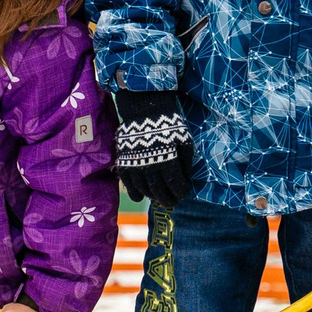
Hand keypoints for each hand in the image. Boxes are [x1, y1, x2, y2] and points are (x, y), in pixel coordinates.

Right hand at [112, 89, 192, 207]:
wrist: (145, 108)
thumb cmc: (170, 124)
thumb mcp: (185, 141)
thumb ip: (186, 162)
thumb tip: (187, 179)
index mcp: (169, 161)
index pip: (176, 185)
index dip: (181, 193)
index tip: (184, 195)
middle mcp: (151, 166)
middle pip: (159, 191)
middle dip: (167, 199)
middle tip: (172, 203)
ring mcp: (135, 165)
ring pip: (144, 189)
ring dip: (152, 196)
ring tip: (159, 198)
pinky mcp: (124, 161)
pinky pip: (127, 183)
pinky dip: (134, 192)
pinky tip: (140, 197)